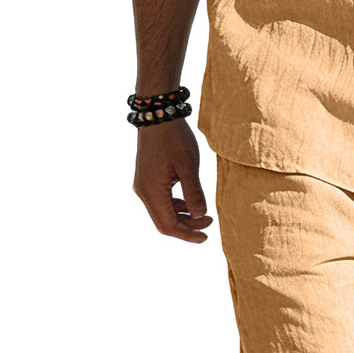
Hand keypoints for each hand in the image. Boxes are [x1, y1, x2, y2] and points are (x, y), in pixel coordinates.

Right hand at [132, 120, 213, 242]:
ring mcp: (143, 185)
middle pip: (164, 222)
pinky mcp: (146, 178)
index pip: (168, 225)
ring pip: (162, 212)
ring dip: (182, 216)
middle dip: (187, 227)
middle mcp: (143, 191)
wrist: (158, 115)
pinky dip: (176, 206)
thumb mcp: (189, 166)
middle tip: (209, 224)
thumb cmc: (174, 138)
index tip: (206, 237)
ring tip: (204, 214)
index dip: (187, 235)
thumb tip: (200, 216)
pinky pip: (160, 200)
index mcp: (152, 191)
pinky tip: (191, 203)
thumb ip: (194, 193)